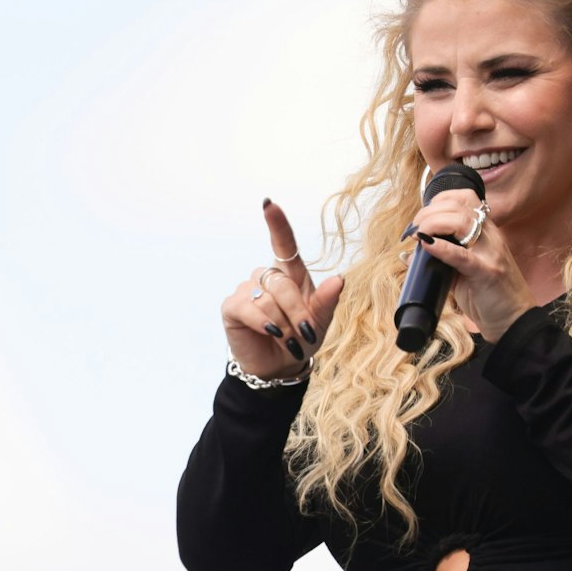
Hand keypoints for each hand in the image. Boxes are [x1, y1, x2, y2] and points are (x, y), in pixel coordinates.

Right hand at [221, 200, 344, 380]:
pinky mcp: (232, 307)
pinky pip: (250, 308)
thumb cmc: (301, 339)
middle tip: (305, 334)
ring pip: (268, 299)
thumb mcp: (320, 322)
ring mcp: (247, 290)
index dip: (277, 224)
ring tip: (287, 340)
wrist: (279, 366)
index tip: (269, 204)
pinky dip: (264, 323)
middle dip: (297, 312)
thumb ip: (327, 301)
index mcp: (291, 275)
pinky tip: (271, 333)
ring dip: (283, 324)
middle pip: (283, 283)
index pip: (284, 244)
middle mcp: (267, 277)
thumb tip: (339, 280)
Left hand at [408, 190, 533, 341]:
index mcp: (487, 233)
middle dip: (430, 212)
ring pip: (461, 222)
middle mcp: (491, 237)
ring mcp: (491, 253)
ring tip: (418, 235)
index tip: (422, 215)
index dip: (440, 199)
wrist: (513, 321)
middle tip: (414, 228)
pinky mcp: (487, 273)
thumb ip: (443, 258)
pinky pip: (462, 255)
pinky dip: (442, 248)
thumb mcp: (464, 271)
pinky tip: (427, 245)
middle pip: (459, 206)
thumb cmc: (489, 296)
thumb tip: (409, 254)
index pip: (466, 198)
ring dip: (433, 223)